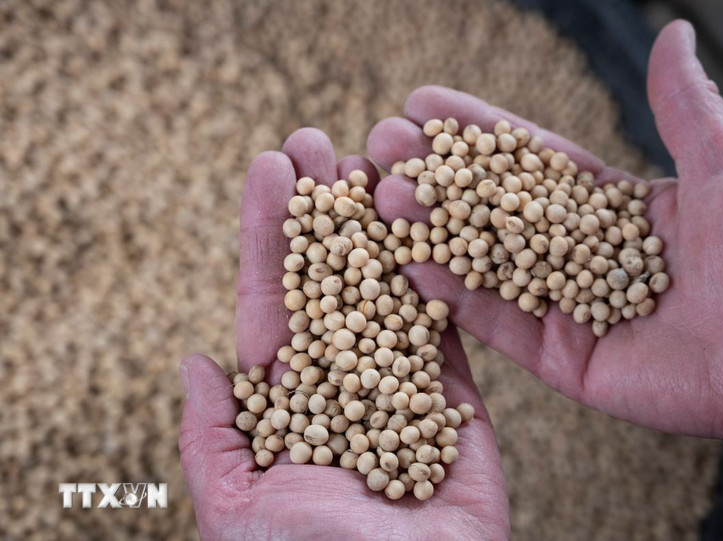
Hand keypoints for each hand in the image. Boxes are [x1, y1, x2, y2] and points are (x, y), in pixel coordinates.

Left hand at [178, 131, 508, 538]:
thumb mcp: (235, 507)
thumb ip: (212, 438)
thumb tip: (196, 364)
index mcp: (287, 405)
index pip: (274, 303)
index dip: (272, 235)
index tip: (271, 168)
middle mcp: (343, 388)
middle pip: (331, 283)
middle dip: (325, 212)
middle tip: (320, 141)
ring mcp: (402, 391)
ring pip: (390, 294)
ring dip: (381, 228)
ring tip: (373, 160)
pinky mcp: (459, 407)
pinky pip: (448, 335)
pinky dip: (439, 280)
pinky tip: (426, 221)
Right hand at [366, 20, 722, 473]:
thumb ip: (683, 105)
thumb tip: (674, 32)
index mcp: (609, 209)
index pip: (528, 163)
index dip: (476, 134)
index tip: (423, 105)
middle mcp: (577, 257)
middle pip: (492, 211)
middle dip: (435, 178)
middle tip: (381, 148)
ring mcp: (565, 308)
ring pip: (483, 264)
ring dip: (428, 231)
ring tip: (378, 197)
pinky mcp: (561, 359)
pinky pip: (498, 324)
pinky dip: (453, 296)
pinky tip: (408, 263)